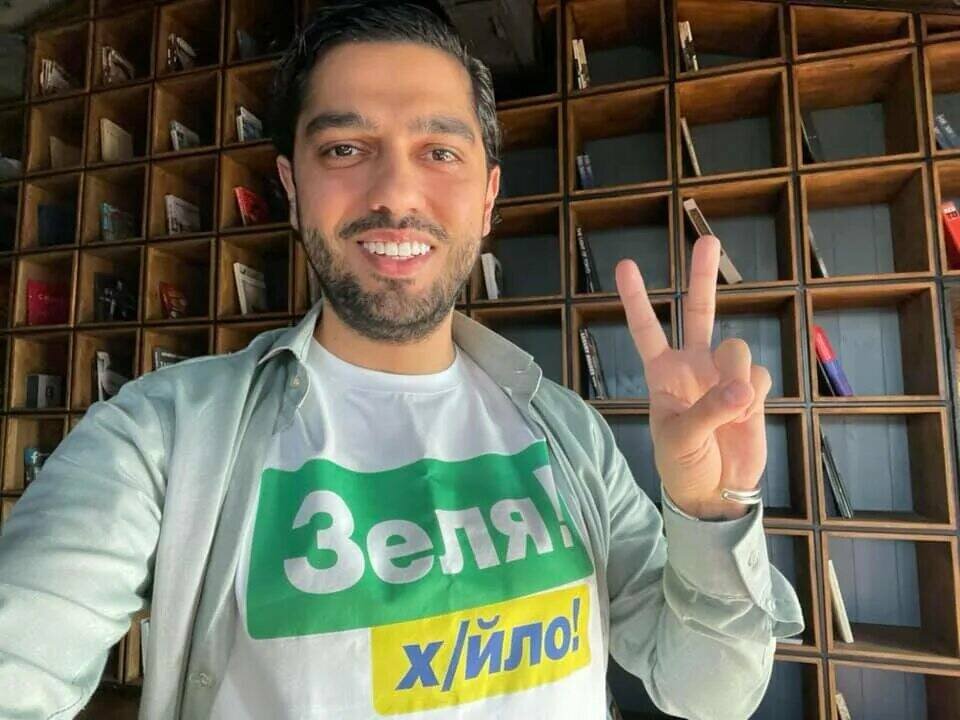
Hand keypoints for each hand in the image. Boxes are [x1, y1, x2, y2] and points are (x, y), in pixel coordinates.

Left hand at [614, 235, 770, 519]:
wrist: (716, 491)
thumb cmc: (682, 465)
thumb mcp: (682, 440)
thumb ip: (710, 410)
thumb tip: (742, 389)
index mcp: (663, 374)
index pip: (646, 330)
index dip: (636, 299)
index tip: (625, 266)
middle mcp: (693, 366)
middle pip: (699, 311)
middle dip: (703, 277)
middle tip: (708, 240)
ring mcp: (724, 375)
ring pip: (736, 346)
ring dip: (736, 374)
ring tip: (732, 408)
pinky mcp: (753, 390)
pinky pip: (760, 375)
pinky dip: (756, 394)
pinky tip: (746, 415)